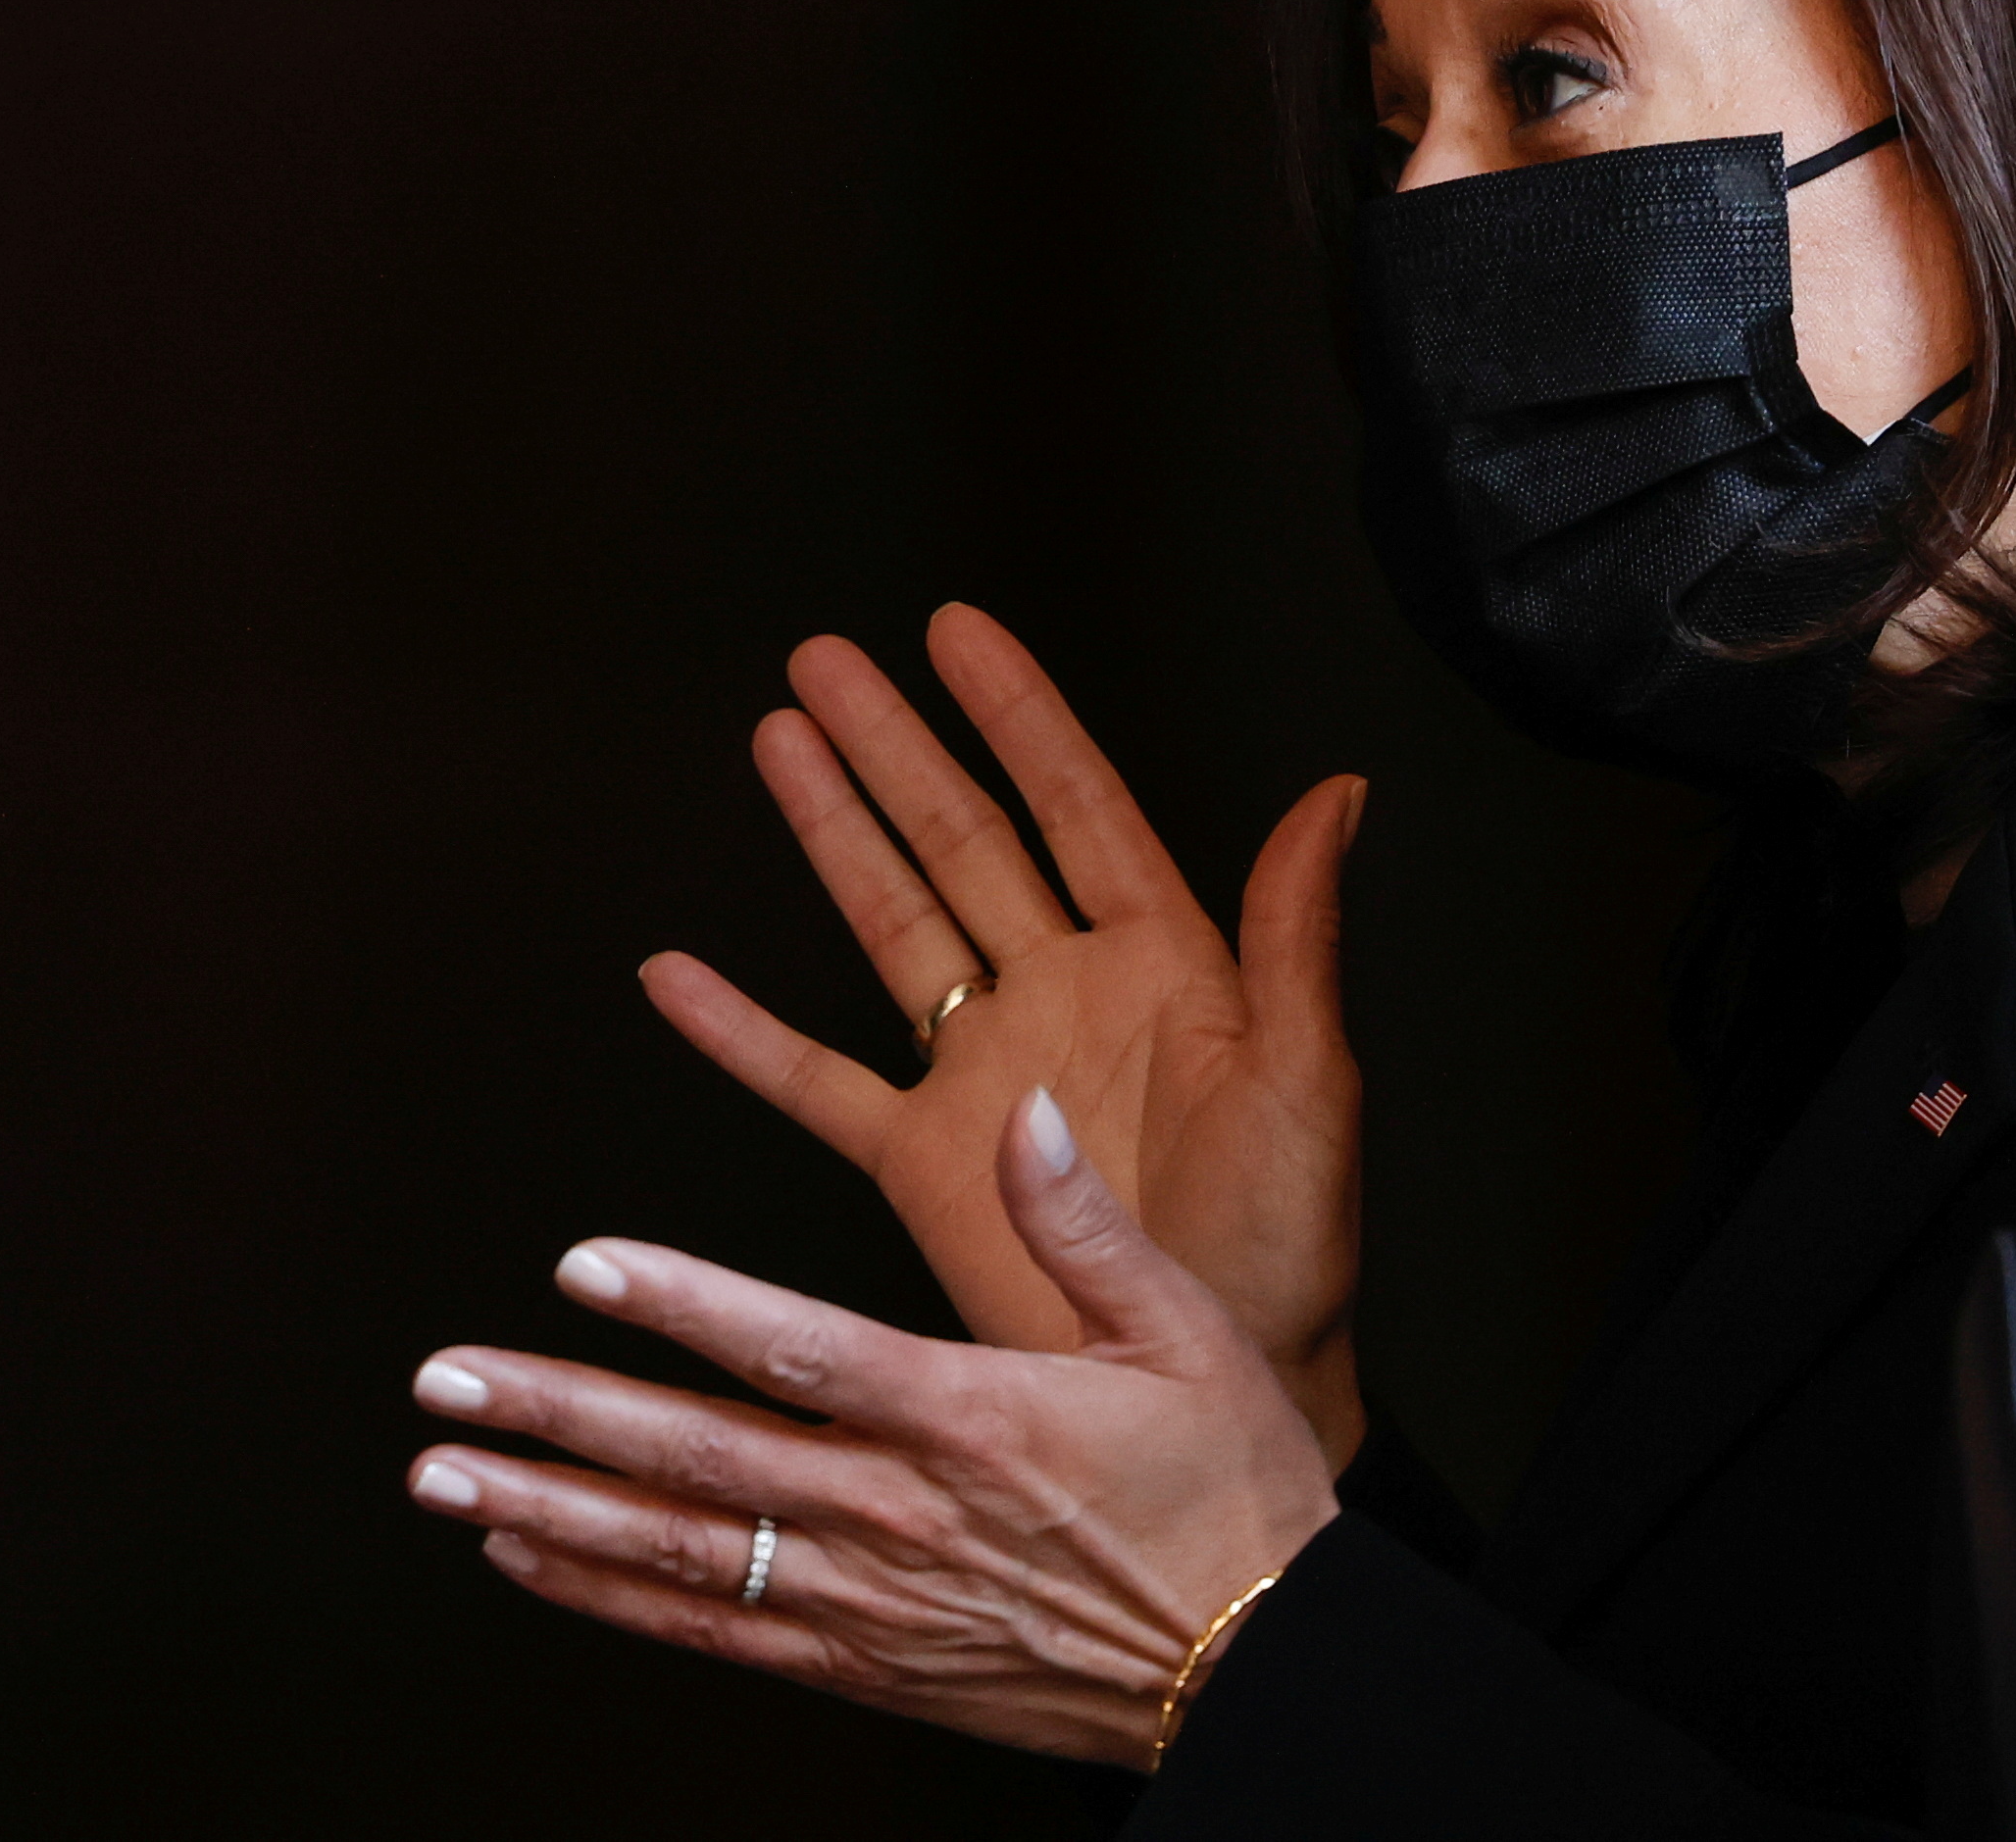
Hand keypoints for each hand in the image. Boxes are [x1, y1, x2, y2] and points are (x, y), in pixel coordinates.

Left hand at [406, 1087, 1339, 1766]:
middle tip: (443, 1383)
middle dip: (557, 1414)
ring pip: (679, 1550)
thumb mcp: (1189, 1334)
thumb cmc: (1235, 1500)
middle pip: (696, 1456)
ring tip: (441, 1475)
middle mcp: (897, 1511)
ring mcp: (870, 1599)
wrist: (1267, 1677)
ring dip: (549, 1510)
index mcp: (967, 1415)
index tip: (582, 1265)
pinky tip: (528, 1557)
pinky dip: (610, 1596)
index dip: (680, 1303)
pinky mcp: (867, 1667)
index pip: (794, 1347)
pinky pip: (713, 1631)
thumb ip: (1081, 1223)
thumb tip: (1025, 1110)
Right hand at [645, 604, 1367, 1456]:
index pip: (1075, 804)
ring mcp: (982, 1070)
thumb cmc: (1289, 1250)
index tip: (951, 627)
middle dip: (891, 744)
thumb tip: (1339, 790)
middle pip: (958, 839)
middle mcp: (1061, 994)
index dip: (1014, 714)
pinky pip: (815, 1079)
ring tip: (776, 737)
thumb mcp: (1311, 1083)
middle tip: (821, 657)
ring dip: (829, 831)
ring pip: (887, 921)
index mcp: (1163, 963)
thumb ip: (1298, 935)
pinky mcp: (922, 1159)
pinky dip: (742, 1033)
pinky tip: (676, 977)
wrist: (1224, 1388)